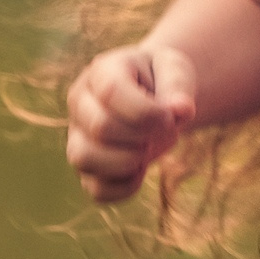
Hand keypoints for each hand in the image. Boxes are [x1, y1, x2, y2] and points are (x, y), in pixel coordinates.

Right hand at [64, 43, 197, 204]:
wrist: (154, 93)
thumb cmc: (162, 78)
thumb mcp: (174, 69)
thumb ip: (178, 85)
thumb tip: (181, 110)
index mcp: (101, 71)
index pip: (111, 92)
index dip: (146, 112)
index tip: (170, 118)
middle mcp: (80, 102)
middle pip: (100, 128)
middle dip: (142, 136)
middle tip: (166, 132)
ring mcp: (78, 135)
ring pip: (84, 159)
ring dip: (128, 163)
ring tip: (148, 151)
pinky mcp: (87, 166)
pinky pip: (96, 189)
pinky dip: (124, 188)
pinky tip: (142, 171)